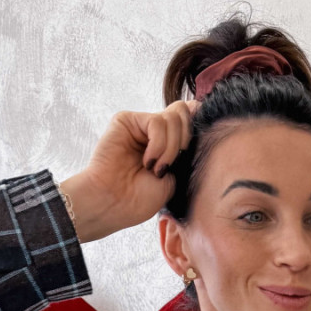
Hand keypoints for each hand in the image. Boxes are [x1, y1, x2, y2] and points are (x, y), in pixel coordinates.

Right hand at [59, 101, 199, 240]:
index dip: (194, 129)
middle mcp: (154, 132)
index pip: (188, 120)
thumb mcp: (174, 176)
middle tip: (169, 165)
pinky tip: (148, 161)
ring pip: (173, 118)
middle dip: (183, 142)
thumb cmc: (140, 199)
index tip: (189, 151)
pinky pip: (156, 121)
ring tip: (155, 169)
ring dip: (169, 149)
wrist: (115, 205)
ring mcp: (140, 125)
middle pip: (183, 113)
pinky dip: (158, 144)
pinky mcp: (127, 120)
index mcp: (166, 144)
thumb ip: (184, 146)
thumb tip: (195, 106)